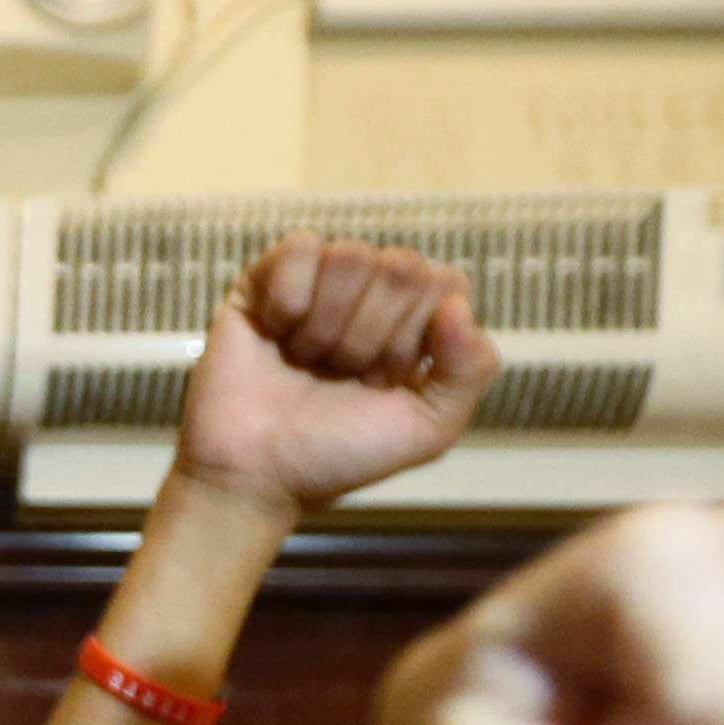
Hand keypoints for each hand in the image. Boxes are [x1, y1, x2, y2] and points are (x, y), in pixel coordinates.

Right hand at [173, 237, 501, 521]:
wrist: (252, 475)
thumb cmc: (336, 457)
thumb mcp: (428, 431)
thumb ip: (471, 371)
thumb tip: (457, 303)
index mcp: (414, 326)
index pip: (445, 284)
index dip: (416, 335)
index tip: (383, 382)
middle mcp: (370, 297)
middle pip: (402, 266)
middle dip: (371, 334)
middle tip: (340, 375)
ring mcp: (319, 284)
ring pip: (351, 254)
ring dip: (328, 323)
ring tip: (305, 361)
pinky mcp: (266, 278)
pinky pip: (300, 249)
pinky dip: (290, 297)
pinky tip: (276, 332)